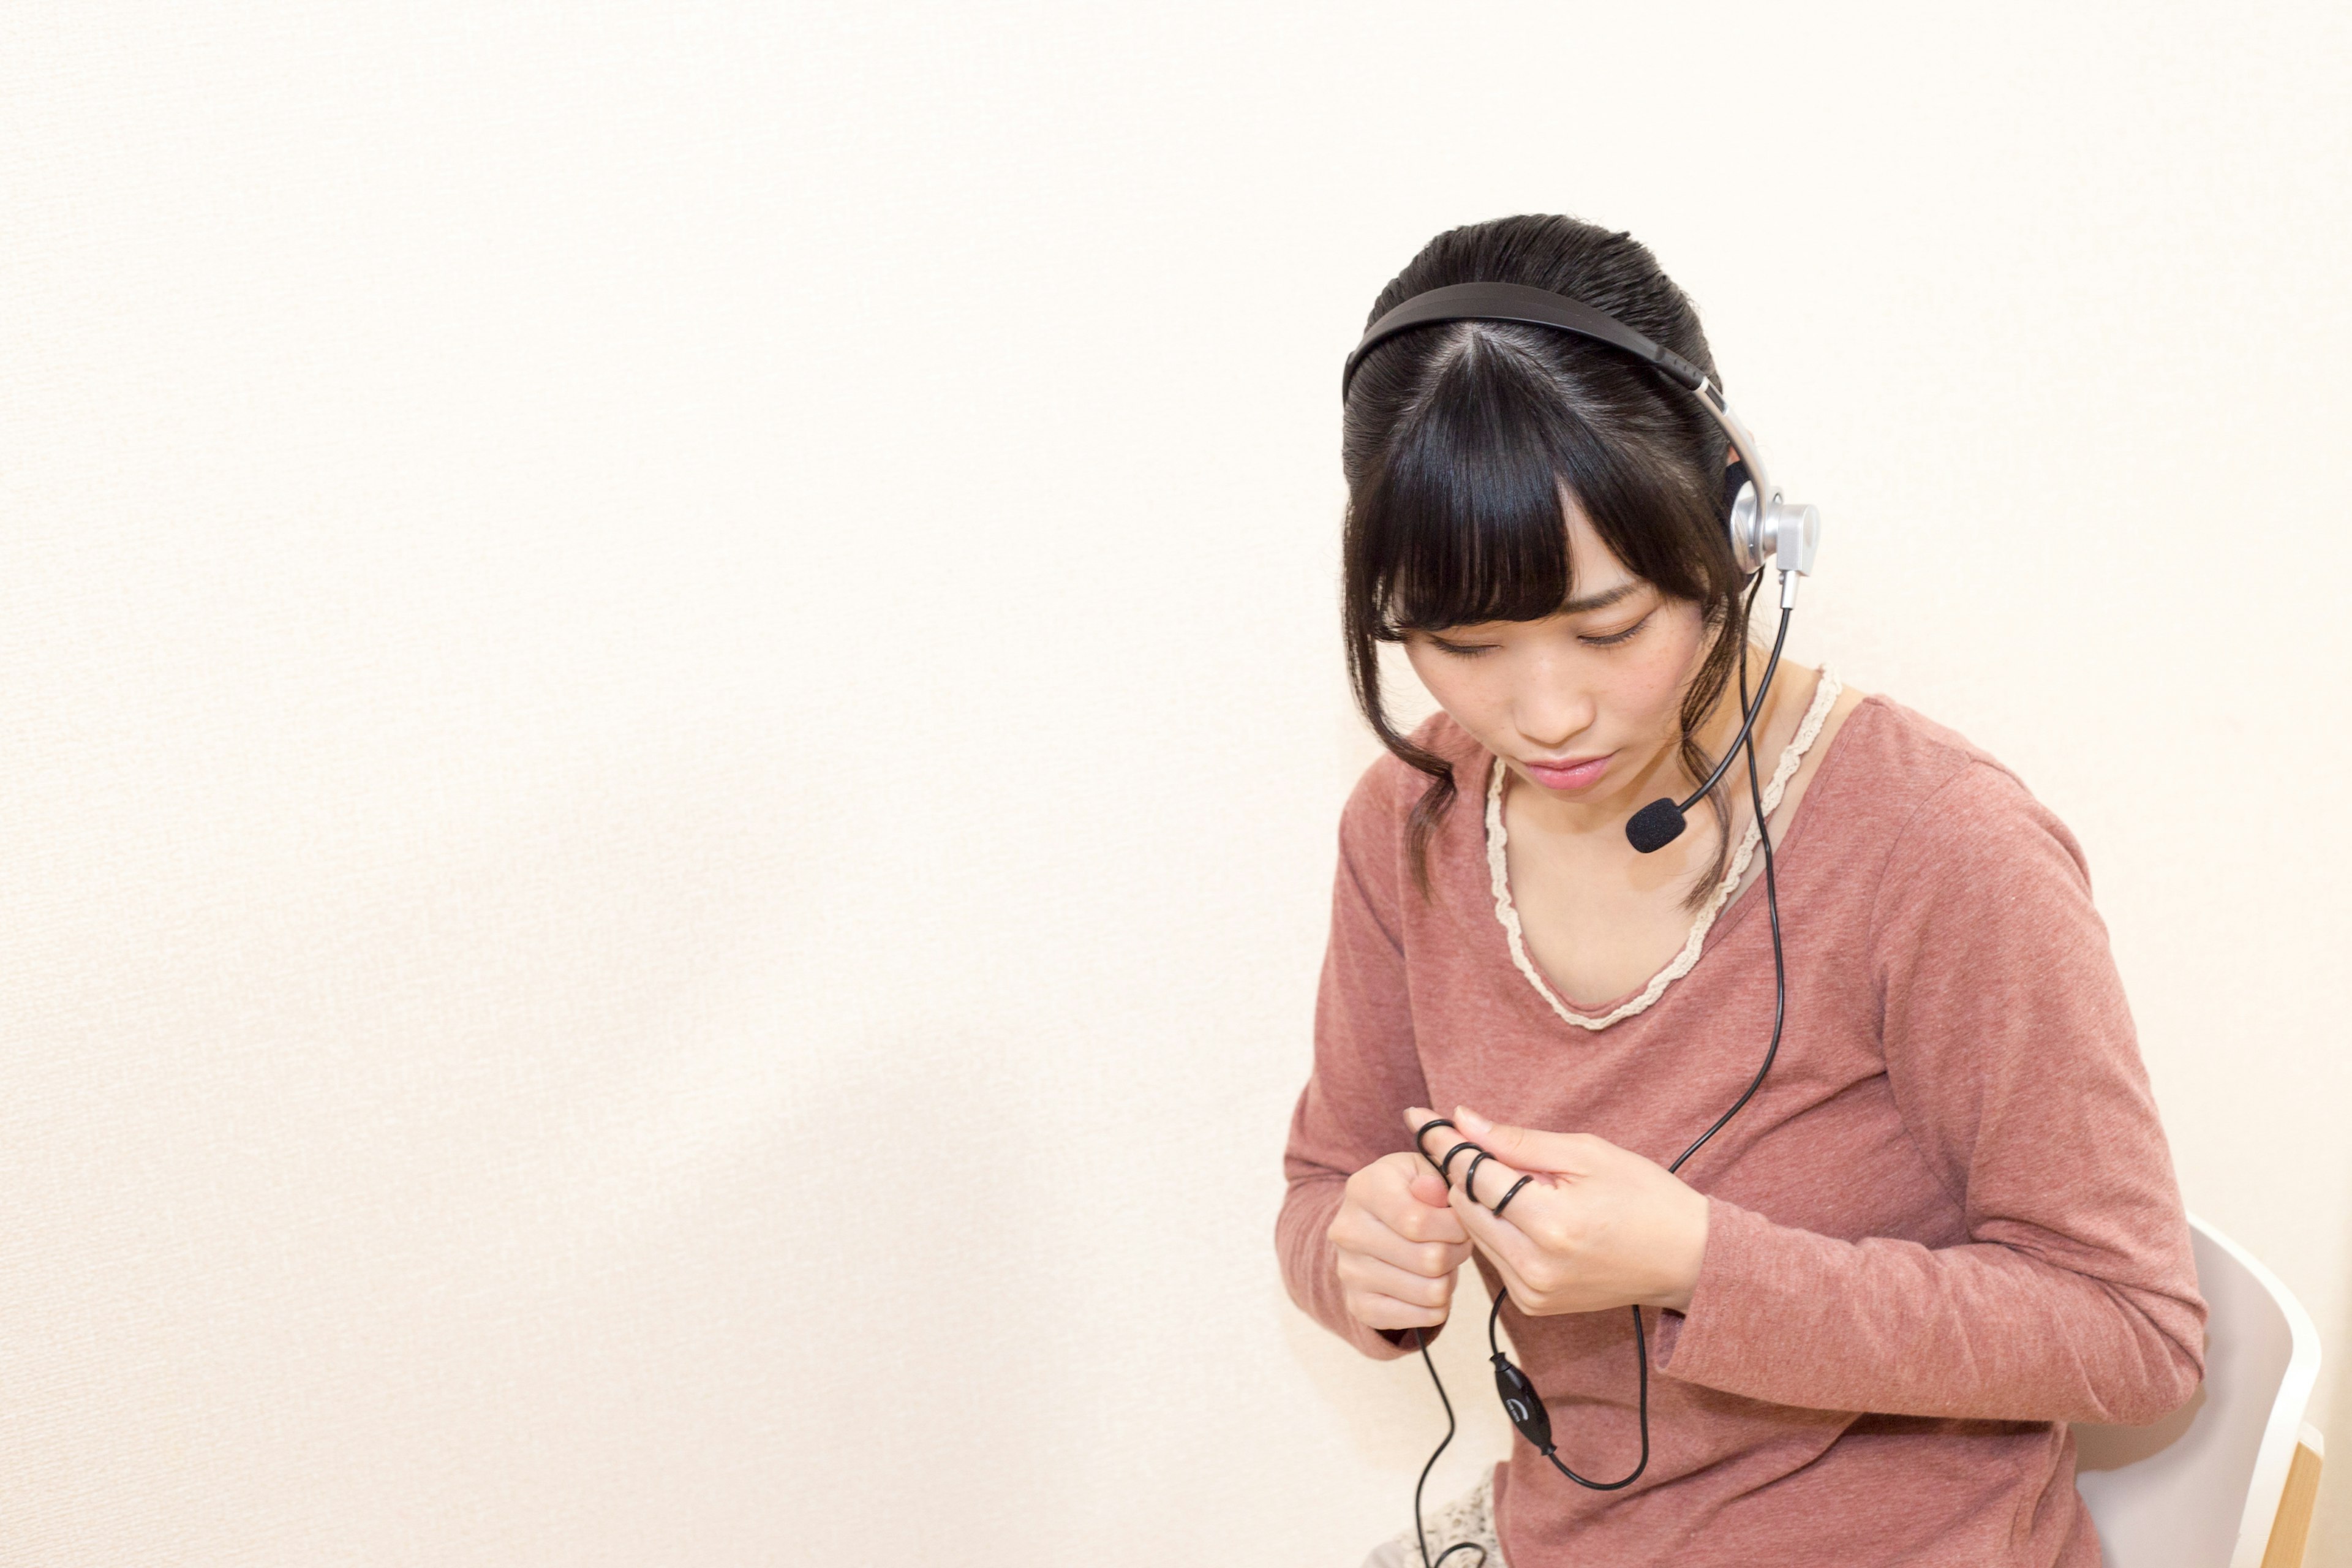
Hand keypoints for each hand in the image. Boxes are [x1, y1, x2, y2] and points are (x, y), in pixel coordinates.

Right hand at [1327, 1144, 1475, 1336]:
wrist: (1371, 1225)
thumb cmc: (1408, 1193)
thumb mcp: (1423, 1171)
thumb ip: (1435, 1178)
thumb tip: (1432, 1190)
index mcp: (1363, 1189)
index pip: (1419, 1222)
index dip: (1455, 1227)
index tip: (1462, 1222)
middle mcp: (1347, 1231)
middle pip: (1429, 1260)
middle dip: (1457, 1252)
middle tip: (1455, 1243)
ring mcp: (1348, 1272)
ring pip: (1431, 1292)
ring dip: (1449, 1279)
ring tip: (1441, 1262)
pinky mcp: (1359, 1305)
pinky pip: (1423, 1318)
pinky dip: (1438, 1305)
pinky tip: (1428, 1283)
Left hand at [1402, 1104, 1708, 1316]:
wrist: (1686, 1260)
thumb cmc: (1645, 1197)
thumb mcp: (1587, 1153)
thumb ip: (1518, 1141)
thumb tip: (1463, 1120)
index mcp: (1551, 1224)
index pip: (1475, 1176)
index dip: (1445, 1143)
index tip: (1418, 1118)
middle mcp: (1534, 1265)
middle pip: (1465, 1207)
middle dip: (1464, 1172)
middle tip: (1475, 1145)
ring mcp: (1532, 1292)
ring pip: (1474, 1232)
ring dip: (1481, 1202)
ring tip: (1517, 1181)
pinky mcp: (1533, 1304)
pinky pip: (1494, 1256)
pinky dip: (1499, 1229)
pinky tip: (1527, 1213)